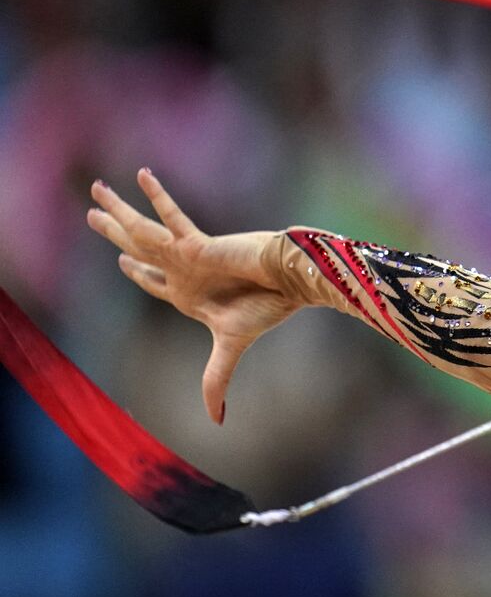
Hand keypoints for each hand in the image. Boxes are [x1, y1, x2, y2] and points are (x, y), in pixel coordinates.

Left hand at [87, 168, 300, 424]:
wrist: (292, 283)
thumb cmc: (268, 308)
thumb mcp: (231, 347)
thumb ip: (217, 381)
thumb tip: (217, 422)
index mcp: (190, 294)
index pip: (154, 281)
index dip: (137, 272)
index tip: (123, 260)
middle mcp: (183, 270)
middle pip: (138, 249)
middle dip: (114, 232)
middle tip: (92, 214)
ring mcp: (187, 254)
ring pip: (141, 230)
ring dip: (117, 211)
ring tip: (95, 191)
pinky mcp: (196, 242)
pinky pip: (170, 216)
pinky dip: (155, 196)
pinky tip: (140, 174)